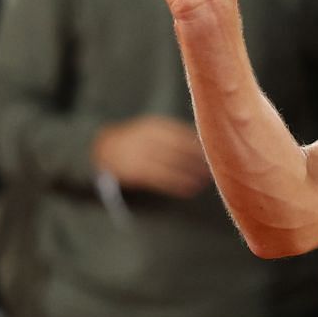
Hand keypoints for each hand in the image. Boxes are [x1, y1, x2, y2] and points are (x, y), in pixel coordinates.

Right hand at [91, 114, 210, 197]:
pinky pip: (159, 180)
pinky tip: (190, 189)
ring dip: (189, 175)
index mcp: (153, 127)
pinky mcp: (134, 172)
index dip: (197, 145)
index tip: (214, 152)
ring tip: (205, 182)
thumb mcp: (152, 130)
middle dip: (196, 160)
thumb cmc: (137, 140)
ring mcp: (139, 155)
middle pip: (176, 150)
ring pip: (169, 166)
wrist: (103, 149)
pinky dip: (176, 185)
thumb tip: (204, 144)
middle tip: (213, 168)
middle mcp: (146, 139)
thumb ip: (174, 135)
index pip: (180, 134)